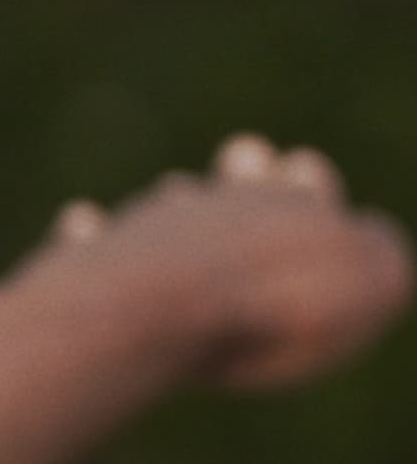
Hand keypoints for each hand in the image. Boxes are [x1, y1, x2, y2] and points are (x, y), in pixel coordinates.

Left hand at [31, 133, 414, 389]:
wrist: (154, 308)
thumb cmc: (271, 307)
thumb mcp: (367, 288)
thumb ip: (380, 257)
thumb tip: (377, 241)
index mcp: (286, 207)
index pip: (308, 186)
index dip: (310, 189)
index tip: (307, 180)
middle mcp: (213, 206)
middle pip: (237, 180)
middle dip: (246, 175)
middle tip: (248, 155)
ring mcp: (145, 228)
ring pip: (167, 202)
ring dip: (176, 206)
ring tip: (179, 194)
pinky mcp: (86, 262)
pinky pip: (87, 238)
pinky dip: (88, 233)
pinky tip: (82, 220)